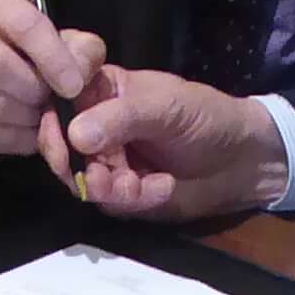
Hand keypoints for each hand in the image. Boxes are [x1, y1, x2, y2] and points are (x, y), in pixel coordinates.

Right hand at [0, 0, 107, 160]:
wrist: (5, 75)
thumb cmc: (43, 54)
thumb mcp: (71, 44)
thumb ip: (83, 53)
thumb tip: (77, 77)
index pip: (24, 25)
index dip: (53, 58)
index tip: (73, 87)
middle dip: (33, 90)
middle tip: (52, 101)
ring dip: (25, 119)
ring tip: (42, 116)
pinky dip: (14, 139)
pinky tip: (28, 131)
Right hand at [58, 65, 289, 224]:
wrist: (243, 160)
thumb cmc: (206, 117)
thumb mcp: (167, 107)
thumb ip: (122, 118)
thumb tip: (74, 135)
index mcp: (103, 91)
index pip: (60, 101)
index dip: (51, 122)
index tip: (60, 145)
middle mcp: (97, 125)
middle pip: (61, 147)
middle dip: (77, 167)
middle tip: (101, 179)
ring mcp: (108, 161)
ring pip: (81, 180)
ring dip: (106, 188)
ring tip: (136, 187)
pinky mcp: (122, 193)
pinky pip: (108, 203)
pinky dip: (133, 200)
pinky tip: (162, 187)